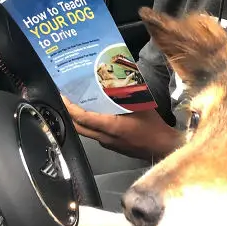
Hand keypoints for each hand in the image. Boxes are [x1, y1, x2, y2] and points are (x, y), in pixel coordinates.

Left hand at [63, 98, 181, 160]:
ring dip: (79, 119)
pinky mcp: (112, 146)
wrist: (163, 147)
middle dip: (69, 113)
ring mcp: (107, 144)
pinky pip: (95, 134)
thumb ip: (129, 94)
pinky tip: (95, 114)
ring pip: (86, 132)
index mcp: (110, 127)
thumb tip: (121, 78)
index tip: (63, 96)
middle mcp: (104, 138)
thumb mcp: (142, 106)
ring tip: (77, 104)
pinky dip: (90, 124)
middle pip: (79, 127)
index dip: (70, 108)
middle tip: (66, 99)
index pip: (83, 118)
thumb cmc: (153, 127)